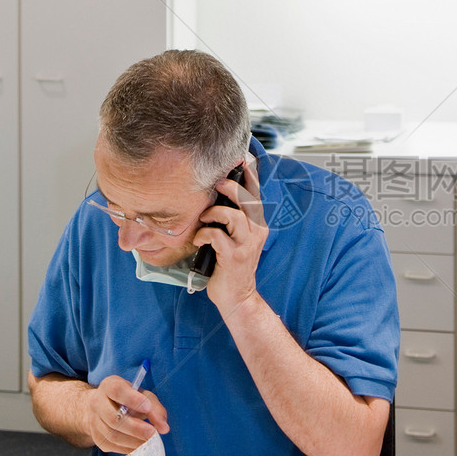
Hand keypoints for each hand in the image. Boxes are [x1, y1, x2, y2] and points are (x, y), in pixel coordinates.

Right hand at [83, 375, 168, 454]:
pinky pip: (112, 445)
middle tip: (152, 433)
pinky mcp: (96, 437)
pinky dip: (128, 448)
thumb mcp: (143, 395)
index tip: (147, 408)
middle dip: (135, 428)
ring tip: (149, 442)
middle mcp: (97, 402)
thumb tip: (164, 428)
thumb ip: (155, 408)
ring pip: (112, 435)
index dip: (132, 399)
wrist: (103, 408)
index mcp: (109, 386)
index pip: (117, 390)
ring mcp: (94, 421)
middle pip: (113, 418)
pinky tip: (140, 446)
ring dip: (133, 441)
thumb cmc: (128, 399)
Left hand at [193, 160, 268, 316]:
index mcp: (258, 225)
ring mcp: (246, 244)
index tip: (240, 159)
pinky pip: (217, 236)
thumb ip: (232, 219)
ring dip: (214, 212)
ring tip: (203, 218)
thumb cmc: (230, 264)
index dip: (250, 175)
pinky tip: (198, 240)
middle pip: (247, 200)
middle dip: (230, 187)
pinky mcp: (233, 256)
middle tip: (216, 183)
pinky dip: (204, 234)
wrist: (236, 295)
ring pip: (234, 216)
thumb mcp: (237, 238)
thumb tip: (216, 195)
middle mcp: (256, 232)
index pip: (256, 194)